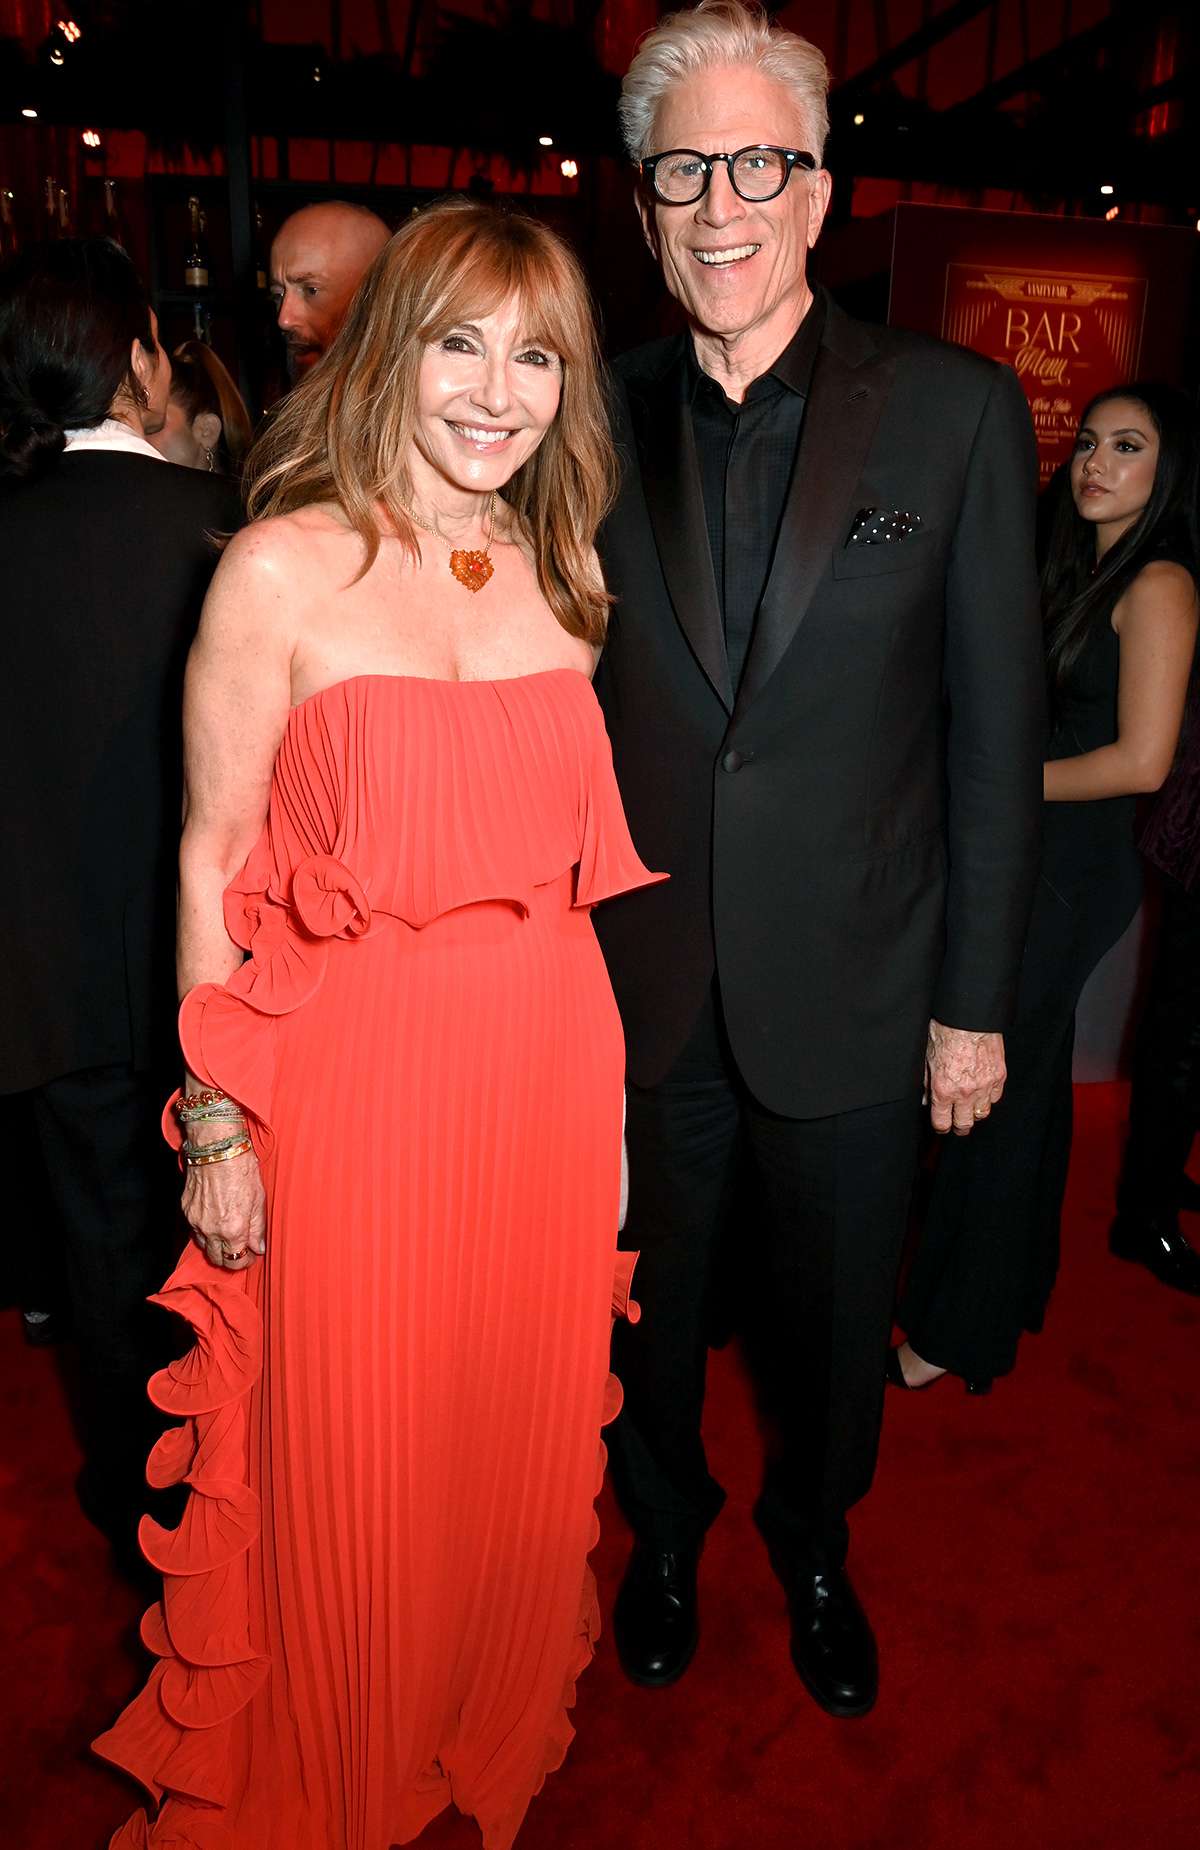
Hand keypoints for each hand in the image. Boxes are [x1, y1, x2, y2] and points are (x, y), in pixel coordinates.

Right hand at [182, 1145, 265, 1270]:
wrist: (217, 1148)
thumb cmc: (241, 1169)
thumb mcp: (258, 1200)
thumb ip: (257, 1228)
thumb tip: (258, 1248)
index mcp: (232, 1230)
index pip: (235, 1261)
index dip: (245, 1261)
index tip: (250, 1255)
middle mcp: (211, 1230)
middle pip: (217, 1259)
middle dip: (230, 1257)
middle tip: (240, 1247)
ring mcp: (195, 1221)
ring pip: (204, 1246)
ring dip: (216, 1245)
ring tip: (228, 1233)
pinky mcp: (186, 1210)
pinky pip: (195, 1230)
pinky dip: (204, 1231)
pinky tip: (215, 1221)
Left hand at [925, 1020, 1005, 1135]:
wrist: (968, 1018)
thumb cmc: (945, 1032)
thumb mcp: (927, 1059)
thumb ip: (926, 1083)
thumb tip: (925, 1098)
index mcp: (943, 1090)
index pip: (942, 1123)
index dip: (940, 1127)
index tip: (941, 1125)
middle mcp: (965, 1092)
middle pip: (964, 1124)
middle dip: (959, 1126)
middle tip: (957, 1124)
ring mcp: (984, 1086)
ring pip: (982, 1114)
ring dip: (975, 1113)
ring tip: (970, 1109)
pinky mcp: (999, 1076)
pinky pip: (995, 1098)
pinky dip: (989, 1098)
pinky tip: (982, 1093)